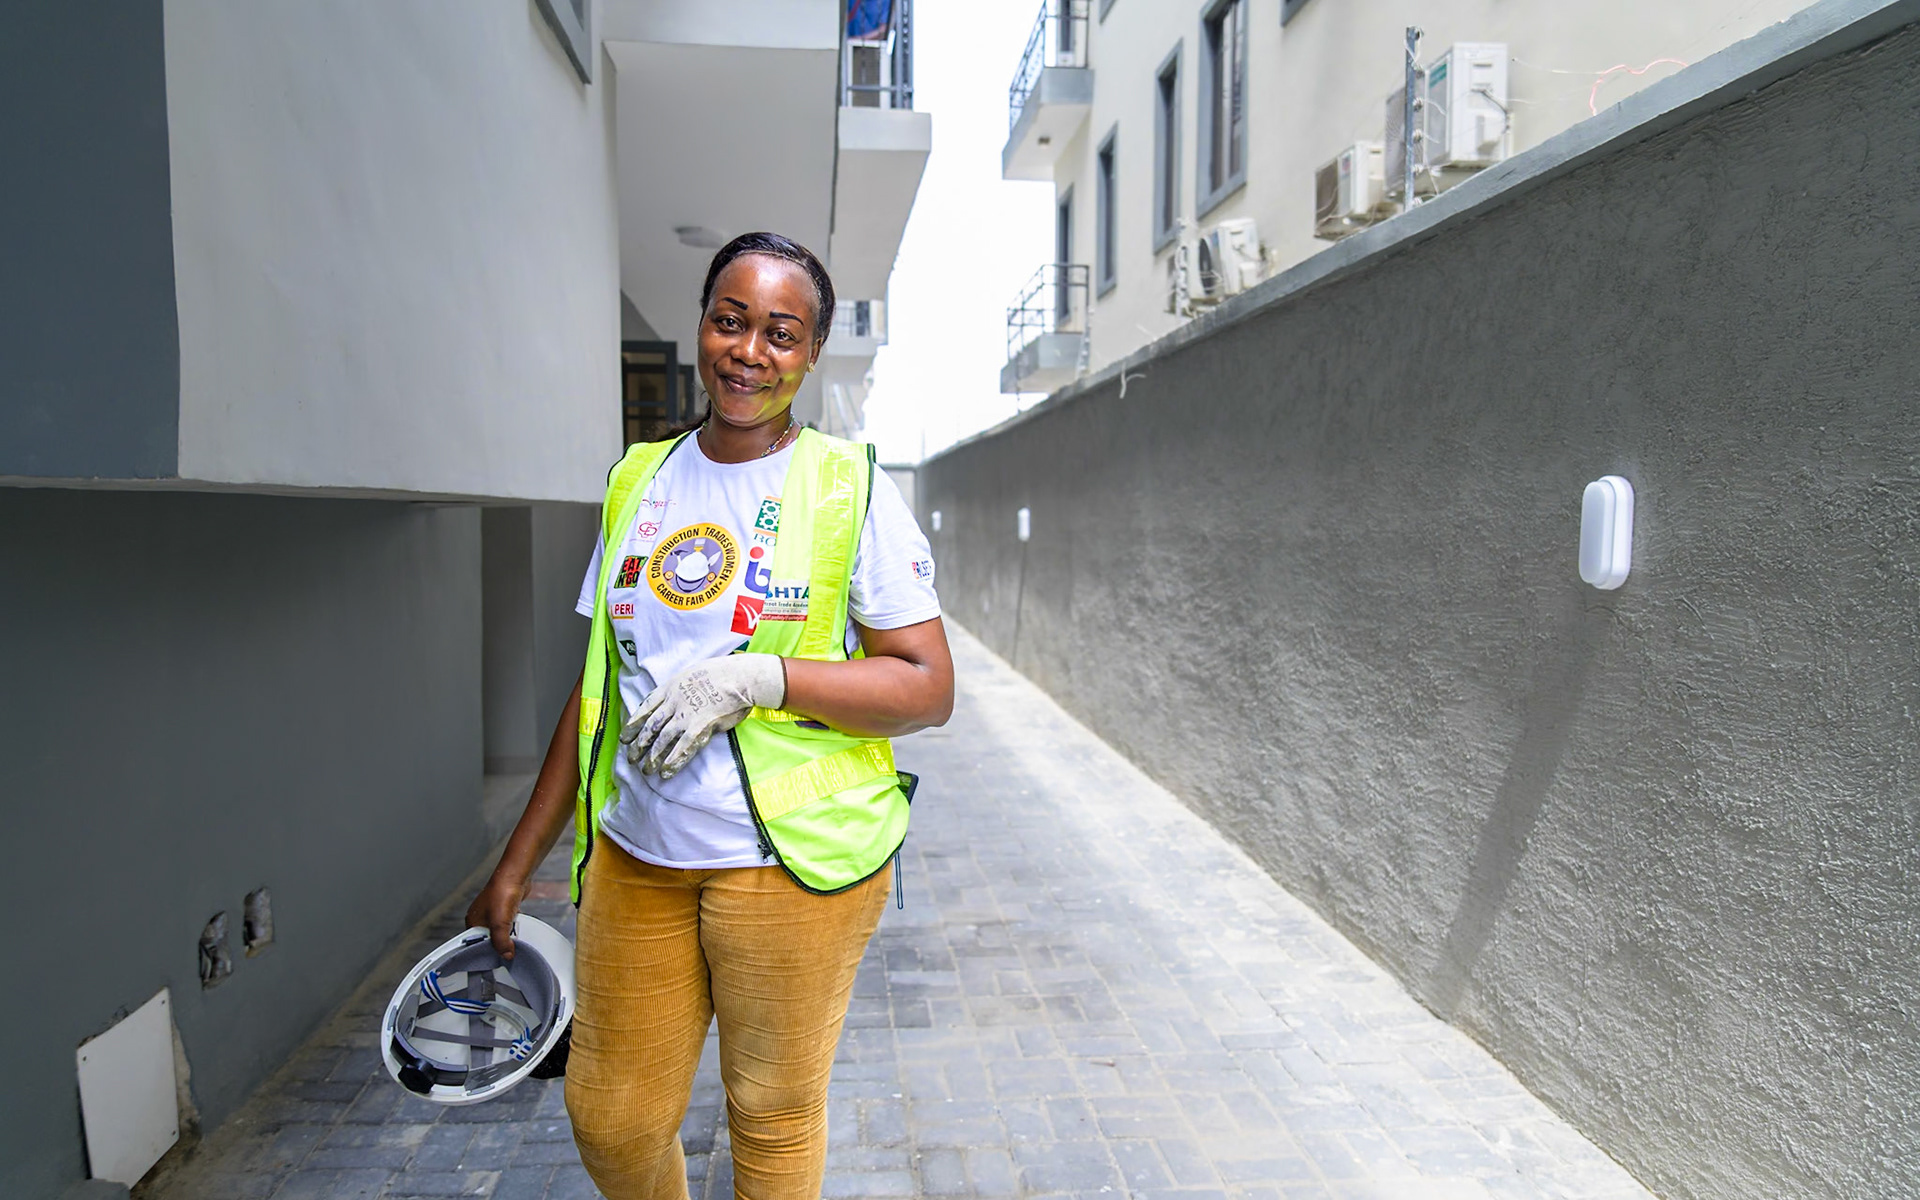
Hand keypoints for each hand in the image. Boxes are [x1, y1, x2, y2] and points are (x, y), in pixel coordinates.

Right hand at [464, 873, 527, 959]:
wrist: (515, 877)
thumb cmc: (501, 894)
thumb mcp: (499, 924)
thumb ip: (501, 942)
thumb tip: (507, 955)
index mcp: (473, 921)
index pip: (476, 943)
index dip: (486, 951)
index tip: (496, 957)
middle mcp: (481, 917)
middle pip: (489, 938)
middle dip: (499, 942)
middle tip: (507, 946)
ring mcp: (493, 912)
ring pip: (500, 930)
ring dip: (508, 933)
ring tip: (513, 934)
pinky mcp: (504, 908)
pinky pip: (508, 922)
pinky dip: (514, 925)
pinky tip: (518, 924)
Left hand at [620, 653, 785, 778]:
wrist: (740, 676)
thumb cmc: (722, 672)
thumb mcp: (692, 673)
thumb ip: (681, 688)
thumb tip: (677, 699)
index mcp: (670, 687)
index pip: (645, 708)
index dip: (633, 724)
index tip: (624, 736)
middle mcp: (673, 702)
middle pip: (650, 727)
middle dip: (638, 745)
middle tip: (630, 758)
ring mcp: (685, 715)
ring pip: (662, 740)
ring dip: (652, 757)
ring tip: (646, 770)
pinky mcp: (699, 727)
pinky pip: (682, 748)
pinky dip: (672, 761)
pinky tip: (665, 772)